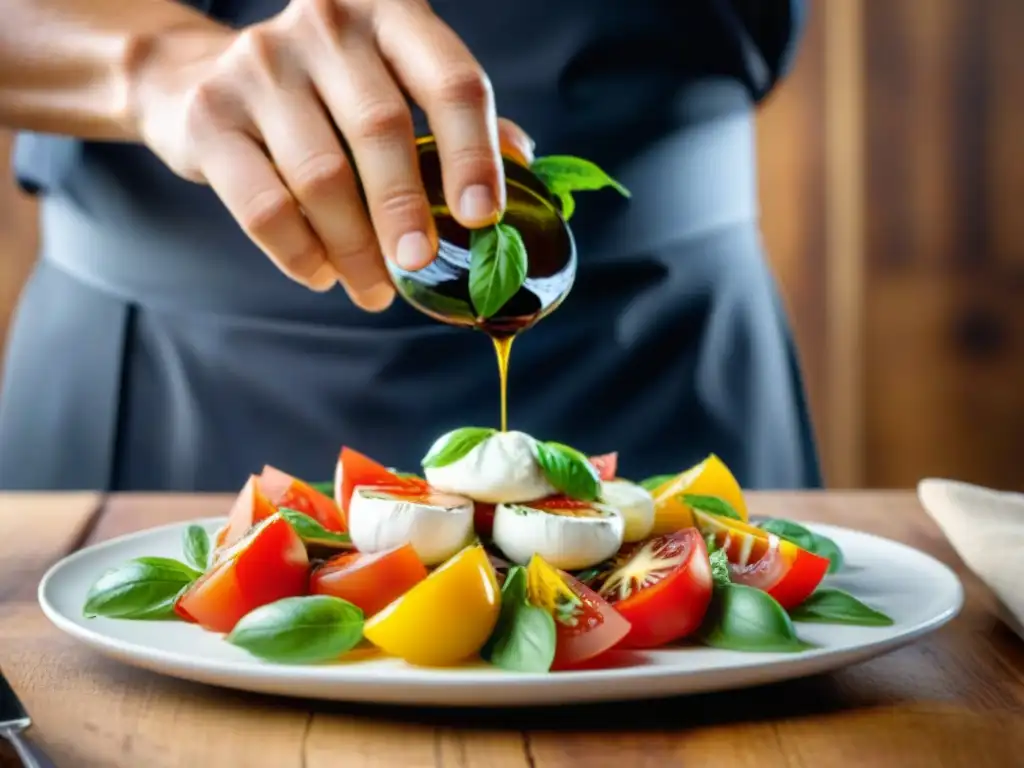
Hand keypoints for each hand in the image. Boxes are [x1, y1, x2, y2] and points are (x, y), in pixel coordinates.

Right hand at [127, 0, 533, 309]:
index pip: (451, 81)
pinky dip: (301, 254)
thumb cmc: (325, 94)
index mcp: (391, 14)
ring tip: (374, 288)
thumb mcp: (394, 83)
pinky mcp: (210, 116)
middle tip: (419, 267)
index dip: (474, 153)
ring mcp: (260, 65)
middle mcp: (326, 25)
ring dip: (356, 250)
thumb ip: (452, 117)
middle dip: (407, 212)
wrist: (198, 81)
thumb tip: (522, 160)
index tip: (482, 218)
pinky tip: (323, 274)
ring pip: (323, 178)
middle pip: (383, 131)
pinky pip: (265, 207)